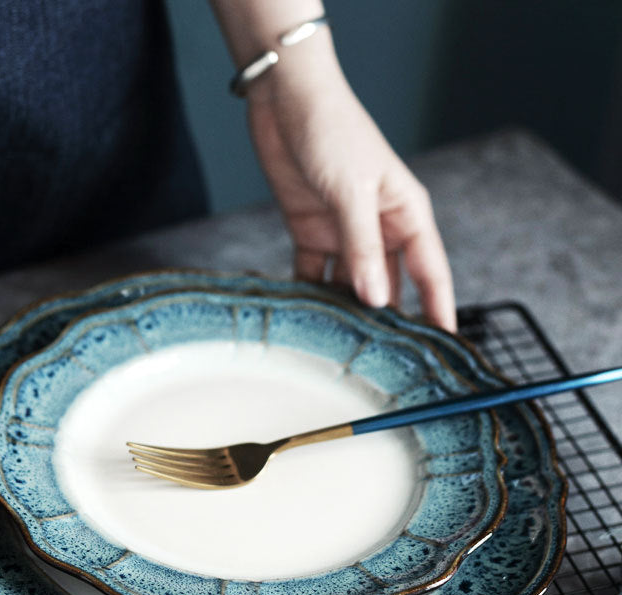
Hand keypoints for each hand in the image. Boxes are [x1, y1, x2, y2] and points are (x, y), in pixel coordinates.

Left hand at [246, 42, 456, 330]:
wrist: (286, 101)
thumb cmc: (333, 131)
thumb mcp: (352, 190)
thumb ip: (362, 246)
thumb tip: (374, 298)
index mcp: (406, 214)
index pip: (431, 271)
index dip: (438, 308)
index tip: (443, 346)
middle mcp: (379, 229)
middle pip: (390, 285)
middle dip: (387, 319)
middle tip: (384, 359)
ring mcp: (345, 234)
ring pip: (351, 285)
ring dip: (345, 311)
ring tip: (341, 345)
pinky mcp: (312, 233)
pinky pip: (315, 274)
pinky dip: (311, 295)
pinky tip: (307, 318)